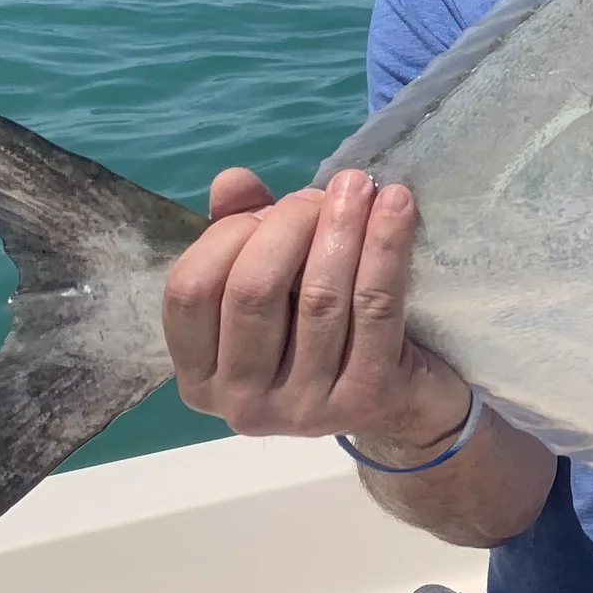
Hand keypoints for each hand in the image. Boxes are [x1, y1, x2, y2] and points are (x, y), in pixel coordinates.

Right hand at [161, 165, 472, 455]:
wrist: (402, 402)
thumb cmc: (319, 331)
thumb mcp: (272, 282)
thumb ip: (239, 232)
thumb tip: (232, 182)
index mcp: (201, 375)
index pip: (190, 290)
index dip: (229, 234)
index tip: (270, 208)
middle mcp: (241, 404)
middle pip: (252, 290)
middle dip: (289, 224)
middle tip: (325, 194)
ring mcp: (304, 410)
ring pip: (320, 298)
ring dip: (342, 228)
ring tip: (360, 186)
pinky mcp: (365, 400)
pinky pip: (375, 308)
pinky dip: (386, 246)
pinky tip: (396, 204)